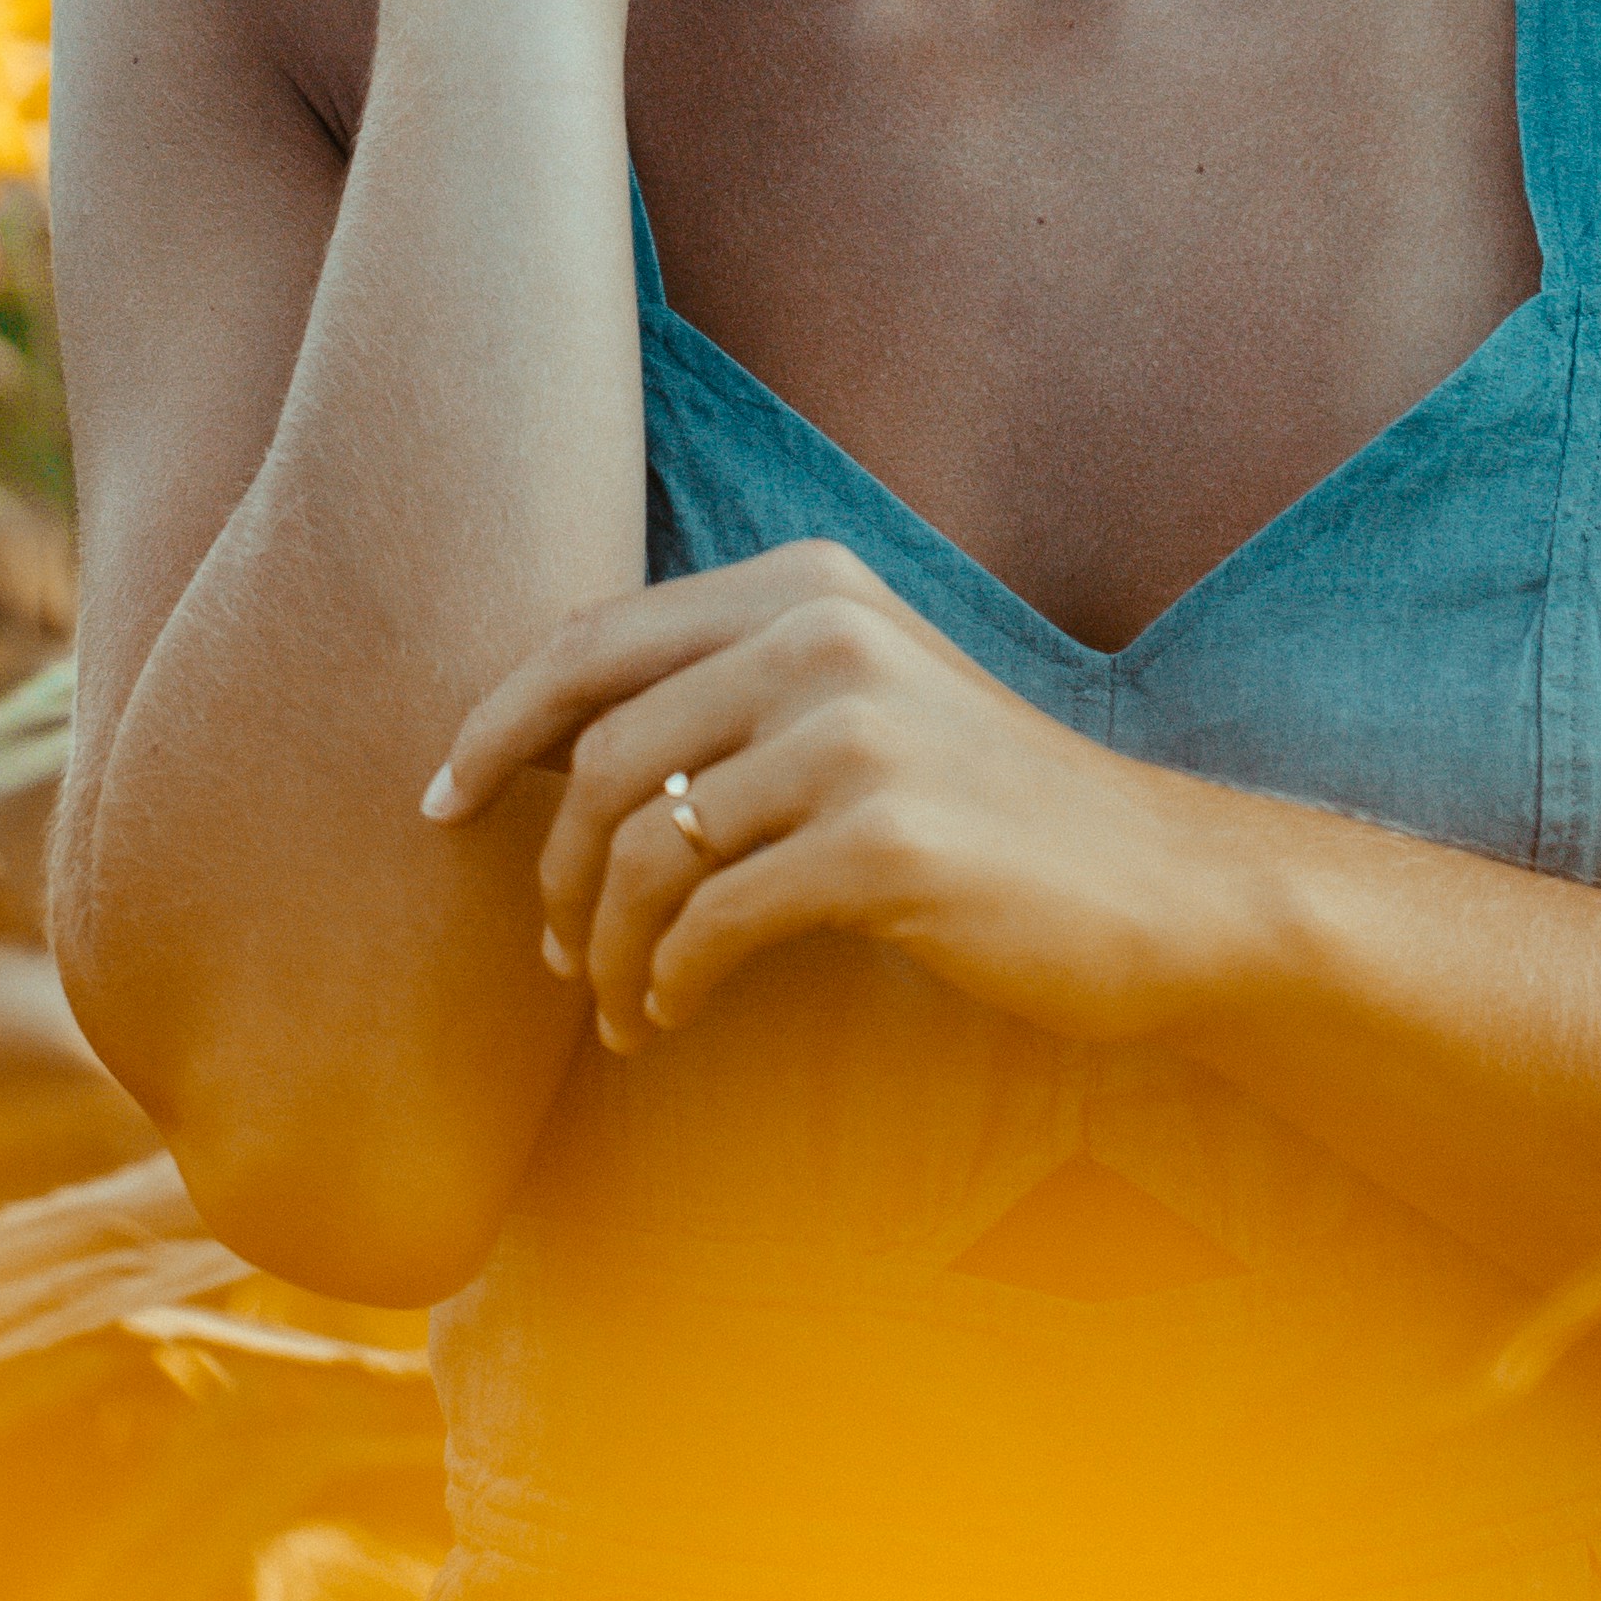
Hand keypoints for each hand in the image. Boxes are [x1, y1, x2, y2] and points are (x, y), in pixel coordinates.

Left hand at [419, 542, 1236, 1053]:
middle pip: (601, 751)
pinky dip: (666, 982)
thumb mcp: (859, 706)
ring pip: (644, 846)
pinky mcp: (886, 842)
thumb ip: (729, 697)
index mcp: (806, 584)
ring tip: (618, 1005)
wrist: (1159, 885)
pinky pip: (711, 921)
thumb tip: (546, 747)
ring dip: (604, 947)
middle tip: (555, 954)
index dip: (494, 724)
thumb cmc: (988, 811)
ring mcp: (858, 733)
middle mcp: (825, 634)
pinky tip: (673, 1016)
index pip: (591, 637)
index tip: (441, 805)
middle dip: (550, 867)